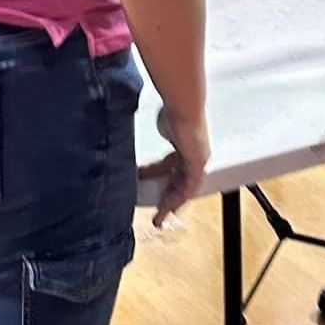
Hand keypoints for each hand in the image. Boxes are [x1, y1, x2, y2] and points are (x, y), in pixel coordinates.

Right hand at [141, 108, 209, 227]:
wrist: (183, 107)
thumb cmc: (172, 110)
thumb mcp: (156, 130)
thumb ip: (149, 139)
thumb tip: (125, 138)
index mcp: (183, 147)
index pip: (170, 169)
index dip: (160, 182)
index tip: (150, 193)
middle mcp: (193, 156)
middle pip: (178, 183)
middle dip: (165, 199)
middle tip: (155, 214)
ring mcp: (199, 161)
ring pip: (184, 189)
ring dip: (171, 204)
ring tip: (160, 217)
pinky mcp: (199, 164)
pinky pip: (189, 187)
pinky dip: (179, 199)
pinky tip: (171, 208)